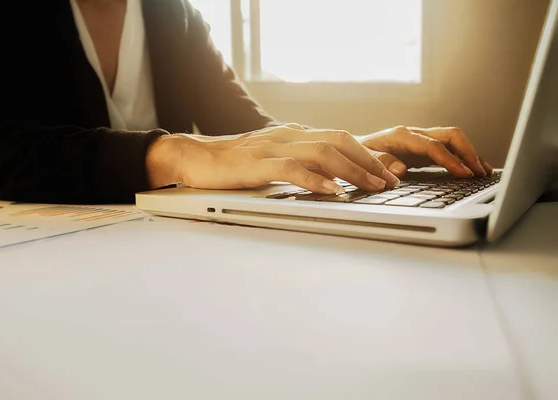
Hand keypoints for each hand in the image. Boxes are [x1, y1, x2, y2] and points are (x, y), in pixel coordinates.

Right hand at [146, 124, 399, 193]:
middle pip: (339, 141)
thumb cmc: (233, 163)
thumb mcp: (272, 160)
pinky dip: (317, 180)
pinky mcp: (257, 164)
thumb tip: (330, 180)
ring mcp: (273, 148)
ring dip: (353, 170)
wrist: (195, 157)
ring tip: (373, 186)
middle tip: (391, 181)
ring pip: (323, 153)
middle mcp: (288, 136)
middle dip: (369, 161)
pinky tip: (334, 192)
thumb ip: (299, 165)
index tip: (388, 172)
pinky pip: (293, 169)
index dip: (368, 155)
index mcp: (293, 135)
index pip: (339, 139)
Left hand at [359, 126, 493, 177]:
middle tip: (481, 172)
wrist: (347, 151)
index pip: (433, 146)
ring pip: (452, 141)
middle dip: (468, 152)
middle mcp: (413, 134)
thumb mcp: (362, 160)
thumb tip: (400, 169)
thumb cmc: (354, 156)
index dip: (451, 160)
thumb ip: (380, 163)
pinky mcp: (421, 150)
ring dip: (469, 154)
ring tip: (484, 172)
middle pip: (450, 136)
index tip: (464, 174)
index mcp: (401, 135)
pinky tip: (473, 171)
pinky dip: (462, 159)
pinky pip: (447, 150)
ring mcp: (419, 141)